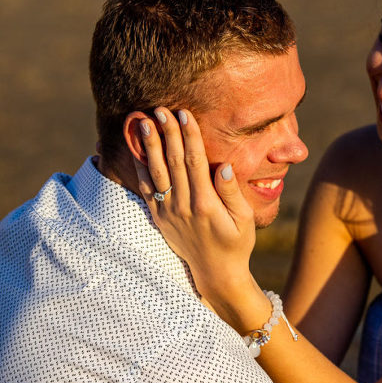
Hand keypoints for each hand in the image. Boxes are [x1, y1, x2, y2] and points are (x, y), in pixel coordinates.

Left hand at [133, 107, 261, 329]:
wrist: (216, 273)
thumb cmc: (236, 243)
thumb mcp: (244, 219)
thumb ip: (232, 192)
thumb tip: (224, 165)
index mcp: (206, 204)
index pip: (196, 162)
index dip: (190, 136)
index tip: (185, 115)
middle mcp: (183, 206)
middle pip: (173, 162)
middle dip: (168, 133)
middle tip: (162, 109)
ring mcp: (168, 212)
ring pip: (156, 172)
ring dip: (150, 145)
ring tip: (144, 122)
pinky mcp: (159, 217)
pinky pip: (146, 189)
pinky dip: (140, 168)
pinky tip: (137, 150)